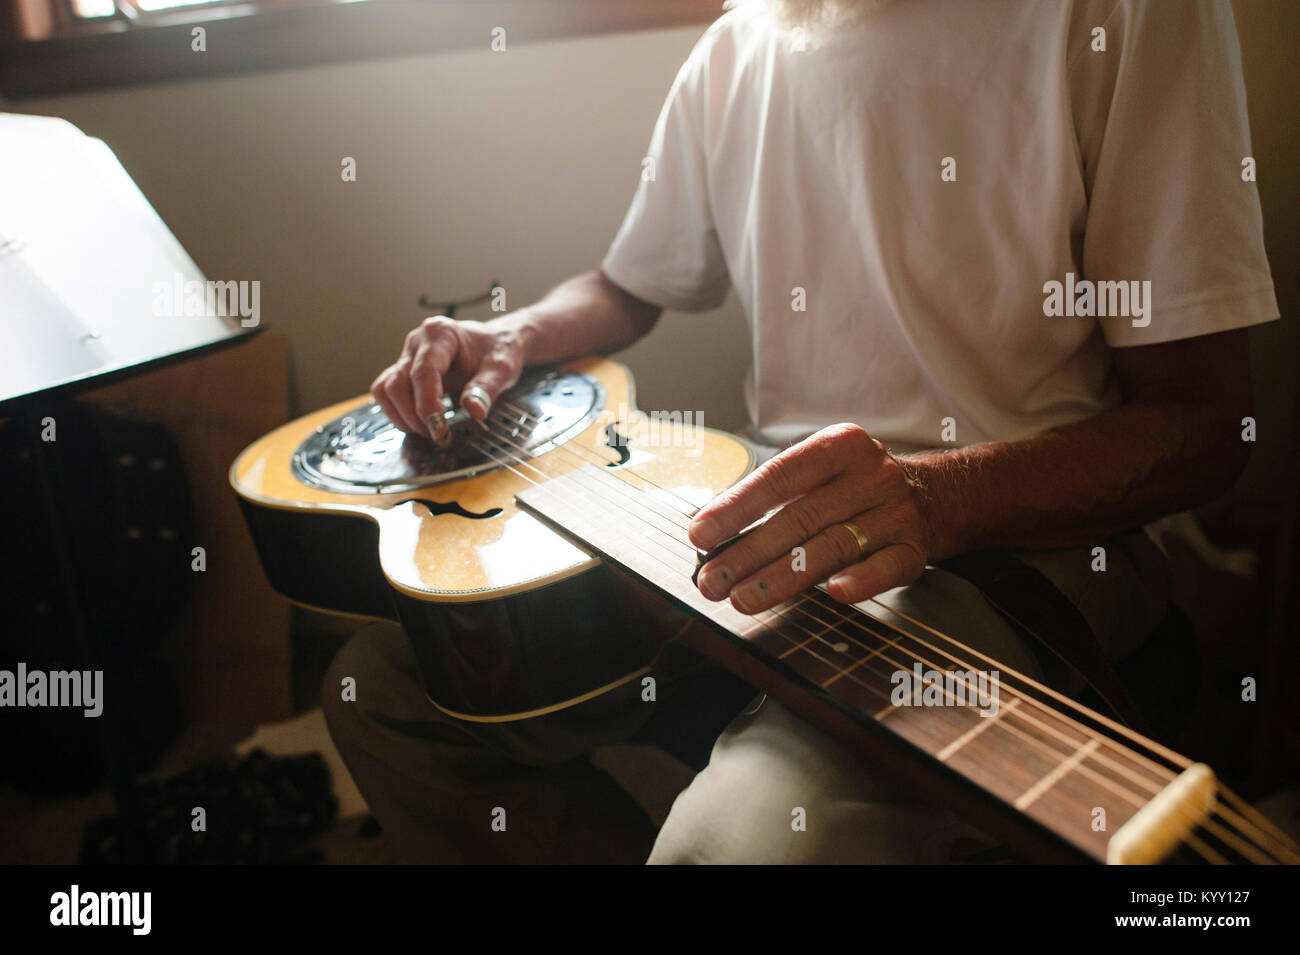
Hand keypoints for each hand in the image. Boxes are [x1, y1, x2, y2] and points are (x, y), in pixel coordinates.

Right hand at [371, 316, 524, 440]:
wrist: (495, 342)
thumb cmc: (498, 350)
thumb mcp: (502, 368)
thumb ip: (487, 388)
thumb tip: (474, 411)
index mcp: (440, 333)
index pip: (423, 370)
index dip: (427, 403)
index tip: (439, 428)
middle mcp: (417, 342)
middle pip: (398, 382)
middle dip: (413, 415)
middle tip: (439, 435)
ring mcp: (407, 356)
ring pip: (386, 389)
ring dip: (402, 416)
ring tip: (429, 431)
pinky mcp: (404, 371)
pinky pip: (386, 392)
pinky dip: (397, 412)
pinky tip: (419, 424)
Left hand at [689, 424, 932, 612]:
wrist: (934, 494)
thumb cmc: (854, 488)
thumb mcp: (821, 475)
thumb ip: (775, 500)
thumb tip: (712, 539)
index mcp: (838, 447)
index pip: (778, 477)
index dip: (736, 507)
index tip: (699, 534)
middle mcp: (870, 475)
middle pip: (801, 517)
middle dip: (748, 552)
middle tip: (711, 581)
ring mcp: (895, 512)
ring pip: (833, 546)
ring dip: (783, 577)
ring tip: (742, 598)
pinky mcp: (914, 549)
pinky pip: (886, 567)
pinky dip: (861, 580)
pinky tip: (834, 594)